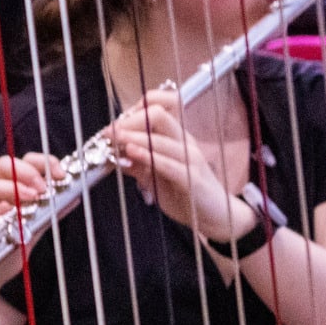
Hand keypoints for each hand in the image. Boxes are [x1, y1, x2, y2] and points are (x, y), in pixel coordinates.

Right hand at [0, 152, 68, 287]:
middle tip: (44, 186)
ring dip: (13, 188)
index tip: (60, 173)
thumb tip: (75, 197)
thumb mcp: (33, 229)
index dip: (42, 162)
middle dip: (27, 171)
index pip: (24, 163)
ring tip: (33, 198)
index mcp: (9, 189)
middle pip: (4, 165)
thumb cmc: (5, 251)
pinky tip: (11, 217)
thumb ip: (49, 212)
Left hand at [107, 88, 247, 243]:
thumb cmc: (186, 195)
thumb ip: (138, 164)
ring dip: (133, 136)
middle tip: (109, 132)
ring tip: (114, 139)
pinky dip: (148, 156)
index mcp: (177, 138)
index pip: (158, 108)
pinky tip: (132, 154)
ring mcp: (190, 159)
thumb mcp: (157, 177)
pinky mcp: (192, 179)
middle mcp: (185, 142)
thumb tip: (115, 155)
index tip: (115, 125)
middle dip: (129, 121)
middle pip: (158, 115)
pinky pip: (168, 163)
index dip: (134, 111)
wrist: (216, 217)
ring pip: (160, 137)